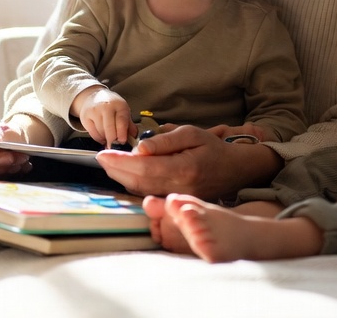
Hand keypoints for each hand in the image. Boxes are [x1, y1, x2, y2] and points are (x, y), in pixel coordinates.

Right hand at [75, 87, 132, 146]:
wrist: (93, 97)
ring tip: (109, 138)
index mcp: (119, 105)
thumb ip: (129, 125)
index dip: (122, 134)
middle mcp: (106, 106)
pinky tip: (102, 136)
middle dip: (113, 140)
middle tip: (115, 146)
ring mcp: (94, 111)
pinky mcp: (85, 117)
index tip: (123, 142)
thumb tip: (133, 137)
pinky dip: (99, 139)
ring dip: (106, 139)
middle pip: (110, 128)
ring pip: (101, 132)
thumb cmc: (111, 105)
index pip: (121, 121)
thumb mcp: (122, 111)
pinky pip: (93, 134)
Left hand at [95, 124, 282, 199]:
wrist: (234, 169)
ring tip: (110, 164)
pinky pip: (149, 195)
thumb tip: (139, 148)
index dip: (120, 161)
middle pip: (138, 182)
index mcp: (183, 169)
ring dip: (122, 179)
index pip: (143, 167)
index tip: (103, 153)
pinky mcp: (176, 203)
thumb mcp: (192, 134)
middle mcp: (179, 188)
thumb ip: (165, 141)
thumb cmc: (213, 148)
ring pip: (141, 191)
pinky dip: (133, 185)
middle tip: (102, 158)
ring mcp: (177, 198)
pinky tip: (126, 175)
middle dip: (116, 170)